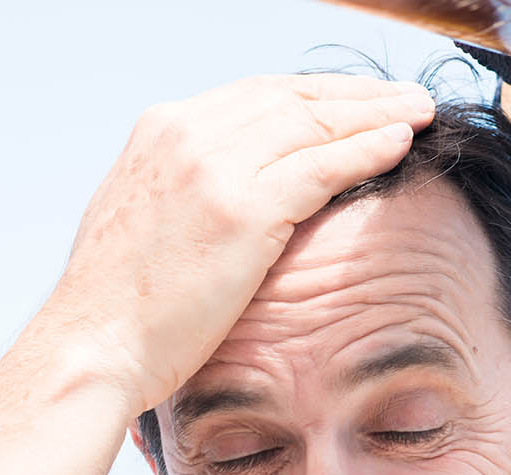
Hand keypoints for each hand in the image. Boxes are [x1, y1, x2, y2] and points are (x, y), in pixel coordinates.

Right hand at [41, 74, 435, 413]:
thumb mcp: (143, 214)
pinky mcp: (243, 208)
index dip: (315, 94)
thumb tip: (227, 185)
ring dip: (376, 114)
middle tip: (403, 97)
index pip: (257, 94)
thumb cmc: (117, 302)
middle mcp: (186, 133)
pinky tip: (400, 143)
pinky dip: (368, 149)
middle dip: (355, 95)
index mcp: (161, 130)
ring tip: (418, 112)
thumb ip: (184, 184)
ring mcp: (215, 167)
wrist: (92, 345)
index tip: (356, 101)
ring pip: (316, 123)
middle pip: (293, 97)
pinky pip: (324, 166)